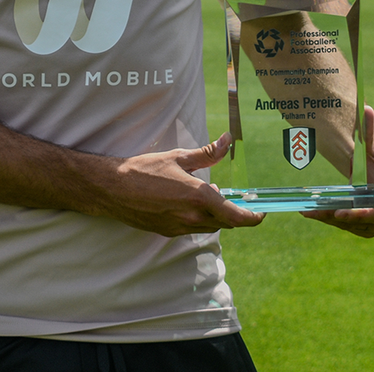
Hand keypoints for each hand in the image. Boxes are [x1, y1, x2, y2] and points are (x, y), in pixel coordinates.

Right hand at [100, 132, 264, 237]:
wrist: (112, 189)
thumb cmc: (144, 170)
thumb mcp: (178, 157)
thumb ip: (207, 153)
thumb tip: (228, 140)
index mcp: (198, 197)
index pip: (236, 217)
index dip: (253, 218)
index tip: (261, 213)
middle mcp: (192, 217)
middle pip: (225, 223)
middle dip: (233, 212)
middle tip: (232, 197)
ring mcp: (179, 227)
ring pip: (209, 226)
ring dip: (215, 215)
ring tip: (207, 196)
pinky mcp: (168, 232)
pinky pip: (193, 229)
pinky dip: (198, 218)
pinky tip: (188, 203)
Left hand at [301, 105, 373, 237]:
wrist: (373, 168)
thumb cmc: (372, 155)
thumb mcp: (368, 141)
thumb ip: (367, 128)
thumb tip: (366, 107)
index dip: (365, 214)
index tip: (342, 213)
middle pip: (368, 222)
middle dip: (343, 218)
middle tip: (320, 211)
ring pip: (356, 227)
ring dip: (333, 220)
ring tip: (311, 212)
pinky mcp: (367, 225)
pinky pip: (350, 227)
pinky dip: (331, 221)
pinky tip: (312, 213)